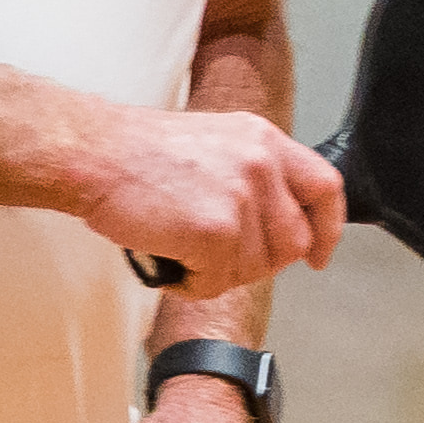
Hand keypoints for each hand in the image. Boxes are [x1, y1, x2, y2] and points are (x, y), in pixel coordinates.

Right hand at [78, 104, 341, 296]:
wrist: (95, 153)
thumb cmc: (139, 153)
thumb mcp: (216, 142)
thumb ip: (253, 174)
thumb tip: (274, 221)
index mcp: (265, 140)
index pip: (325, 188)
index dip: (328, 228)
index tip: (319, 254)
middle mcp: (261, 166)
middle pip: (293, 241)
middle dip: (261, 262)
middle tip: (220, 257)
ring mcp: (241, 199)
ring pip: (255, 268)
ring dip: (218, 272)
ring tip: (182, 249)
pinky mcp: (216, 232)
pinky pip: (217, 283)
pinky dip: (190, 282)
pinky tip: (168, 258)